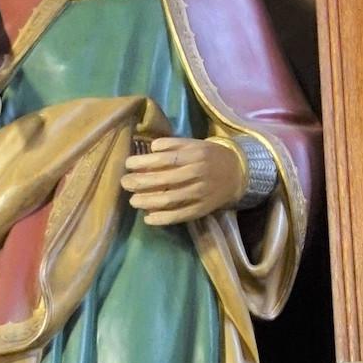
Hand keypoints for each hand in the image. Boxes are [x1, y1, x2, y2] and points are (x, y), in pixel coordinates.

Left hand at [120, 138, 245, 226]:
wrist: (238, 173)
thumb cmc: (210, 156)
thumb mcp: (195, 143)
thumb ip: (173, 143)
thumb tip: (151, 148)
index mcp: (195, 155)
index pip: (165, 159)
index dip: (144, 162)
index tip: (128, 164)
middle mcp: (198, 174)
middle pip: (164, 180)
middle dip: (140, 182)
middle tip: (125, 183)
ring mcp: (200, 193)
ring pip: (170, 199)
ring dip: (148, 201)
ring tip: (132, 201)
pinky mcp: (202, 209)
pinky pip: (180, 215)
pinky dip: (163, 218)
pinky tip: (148, 218)